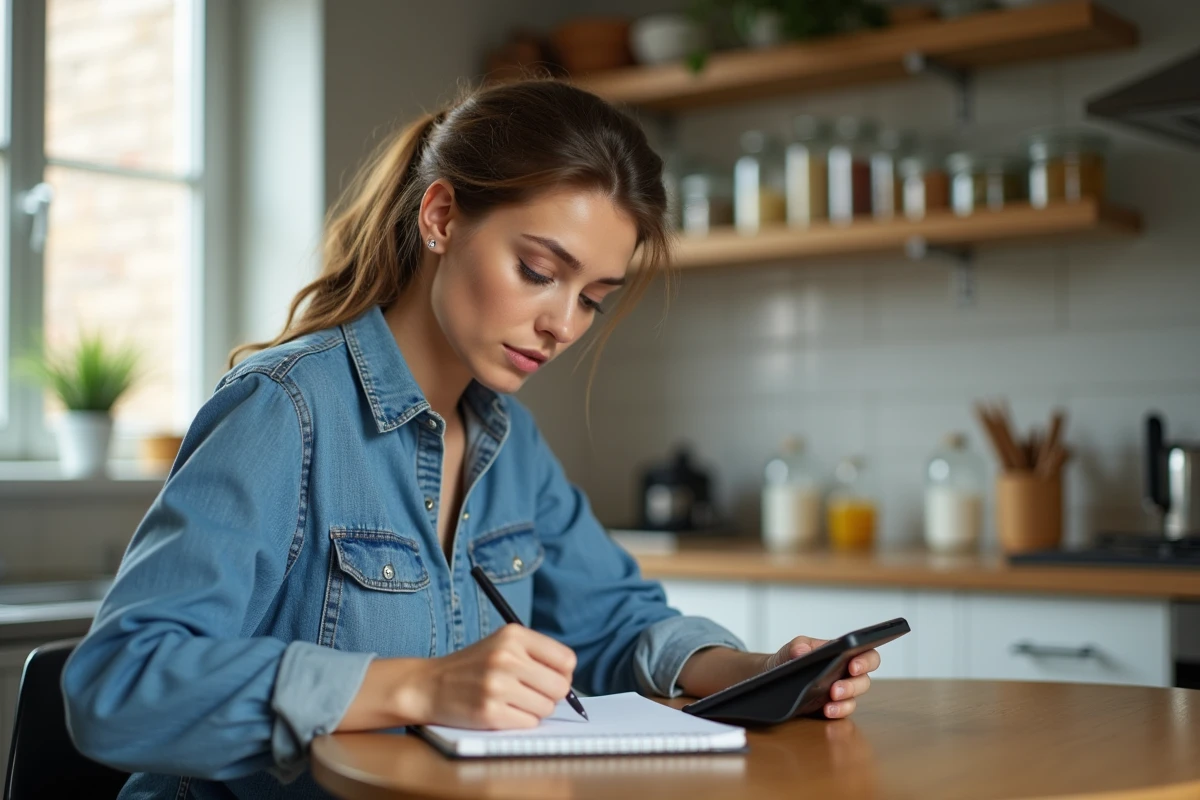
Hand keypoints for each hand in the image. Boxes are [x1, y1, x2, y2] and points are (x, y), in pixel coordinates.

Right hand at [399, 624, 576, 729]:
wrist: (429, 685)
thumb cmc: (473, 667)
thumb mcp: (502, 645)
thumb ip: (537, 655)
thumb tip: (571, 682)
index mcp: (513, 635)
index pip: (566, 660)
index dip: (563, 674)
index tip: (550, 678)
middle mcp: (506, 657)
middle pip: (560, 687)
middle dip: (550, 695)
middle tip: (528, 693)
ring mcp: (497, 685)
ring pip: (546, 708)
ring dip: (534, 710)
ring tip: (510, 701)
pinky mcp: (489, 712)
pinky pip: (529, 724)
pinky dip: (520, 722)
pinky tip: (501, 711)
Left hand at [763, 636, 880, 718]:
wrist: (774, 679)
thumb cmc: (789, 659)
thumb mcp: (791, 648)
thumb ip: (797, 646)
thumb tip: (802, 651)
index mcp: (842, 654)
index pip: (866, 655)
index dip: (866, 661)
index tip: (853, 666)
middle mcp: (846, 673)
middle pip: (864, 680)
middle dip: (853, 685)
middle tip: (836, 688)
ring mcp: (841, 692)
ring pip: (855, 697)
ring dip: (845, 700)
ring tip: (830, 699)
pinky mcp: (833, 707)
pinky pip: (843, 711)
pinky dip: (838, 711)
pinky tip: (827, 710)